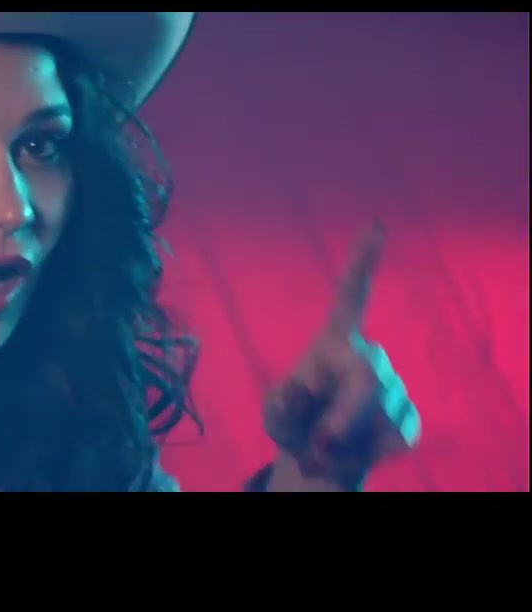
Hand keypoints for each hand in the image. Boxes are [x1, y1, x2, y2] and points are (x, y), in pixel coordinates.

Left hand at [262, 224, 421, 490]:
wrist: (318, 457)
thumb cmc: (293, 422)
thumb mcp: (274, 412)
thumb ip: (282, 402)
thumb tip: (307, 391)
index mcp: (334, 340)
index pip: (351, 295)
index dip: (362, 261)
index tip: (374, 224)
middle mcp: (369, 356)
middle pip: (366, 379)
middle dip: (342, 416)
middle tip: (320, 445)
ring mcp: (394, 387)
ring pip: (375, 416)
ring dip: (344, 440)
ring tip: (324, 445)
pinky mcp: (408, 420)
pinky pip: (389, 440)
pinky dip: (366, 455)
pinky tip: (354, 451)